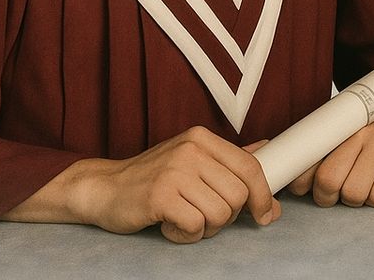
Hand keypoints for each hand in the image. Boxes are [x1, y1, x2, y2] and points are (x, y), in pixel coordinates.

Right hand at [3, 126, 278, 242]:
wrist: (105, 188)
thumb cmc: (153, 178)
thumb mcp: (192, 160)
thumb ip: (229, 159)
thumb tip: (268, 152)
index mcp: (202, 138)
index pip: (251, 166)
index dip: (263, 195)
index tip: (264, 214)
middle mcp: (191, 149)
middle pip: (239, 196)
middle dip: (226, 216)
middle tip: (200, 213)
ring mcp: (175, 170)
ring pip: (220, 214)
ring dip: (204, 227)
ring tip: (182, 216)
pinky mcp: (160, 195)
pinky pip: (196, 226)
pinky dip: (185, 234)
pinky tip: (169, 223)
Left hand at [285, 109, 373, 207]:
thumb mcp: (352, 139)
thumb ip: (328, 154)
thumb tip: (295, 182)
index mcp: (343, 128)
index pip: (312, 155)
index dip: (301, 179)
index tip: (300, 189)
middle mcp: (361, 134)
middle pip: (329, 179)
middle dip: (327, 197)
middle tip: (336, 196)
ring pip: (353, 193)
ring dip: (356, 200)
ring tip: (365, 186)